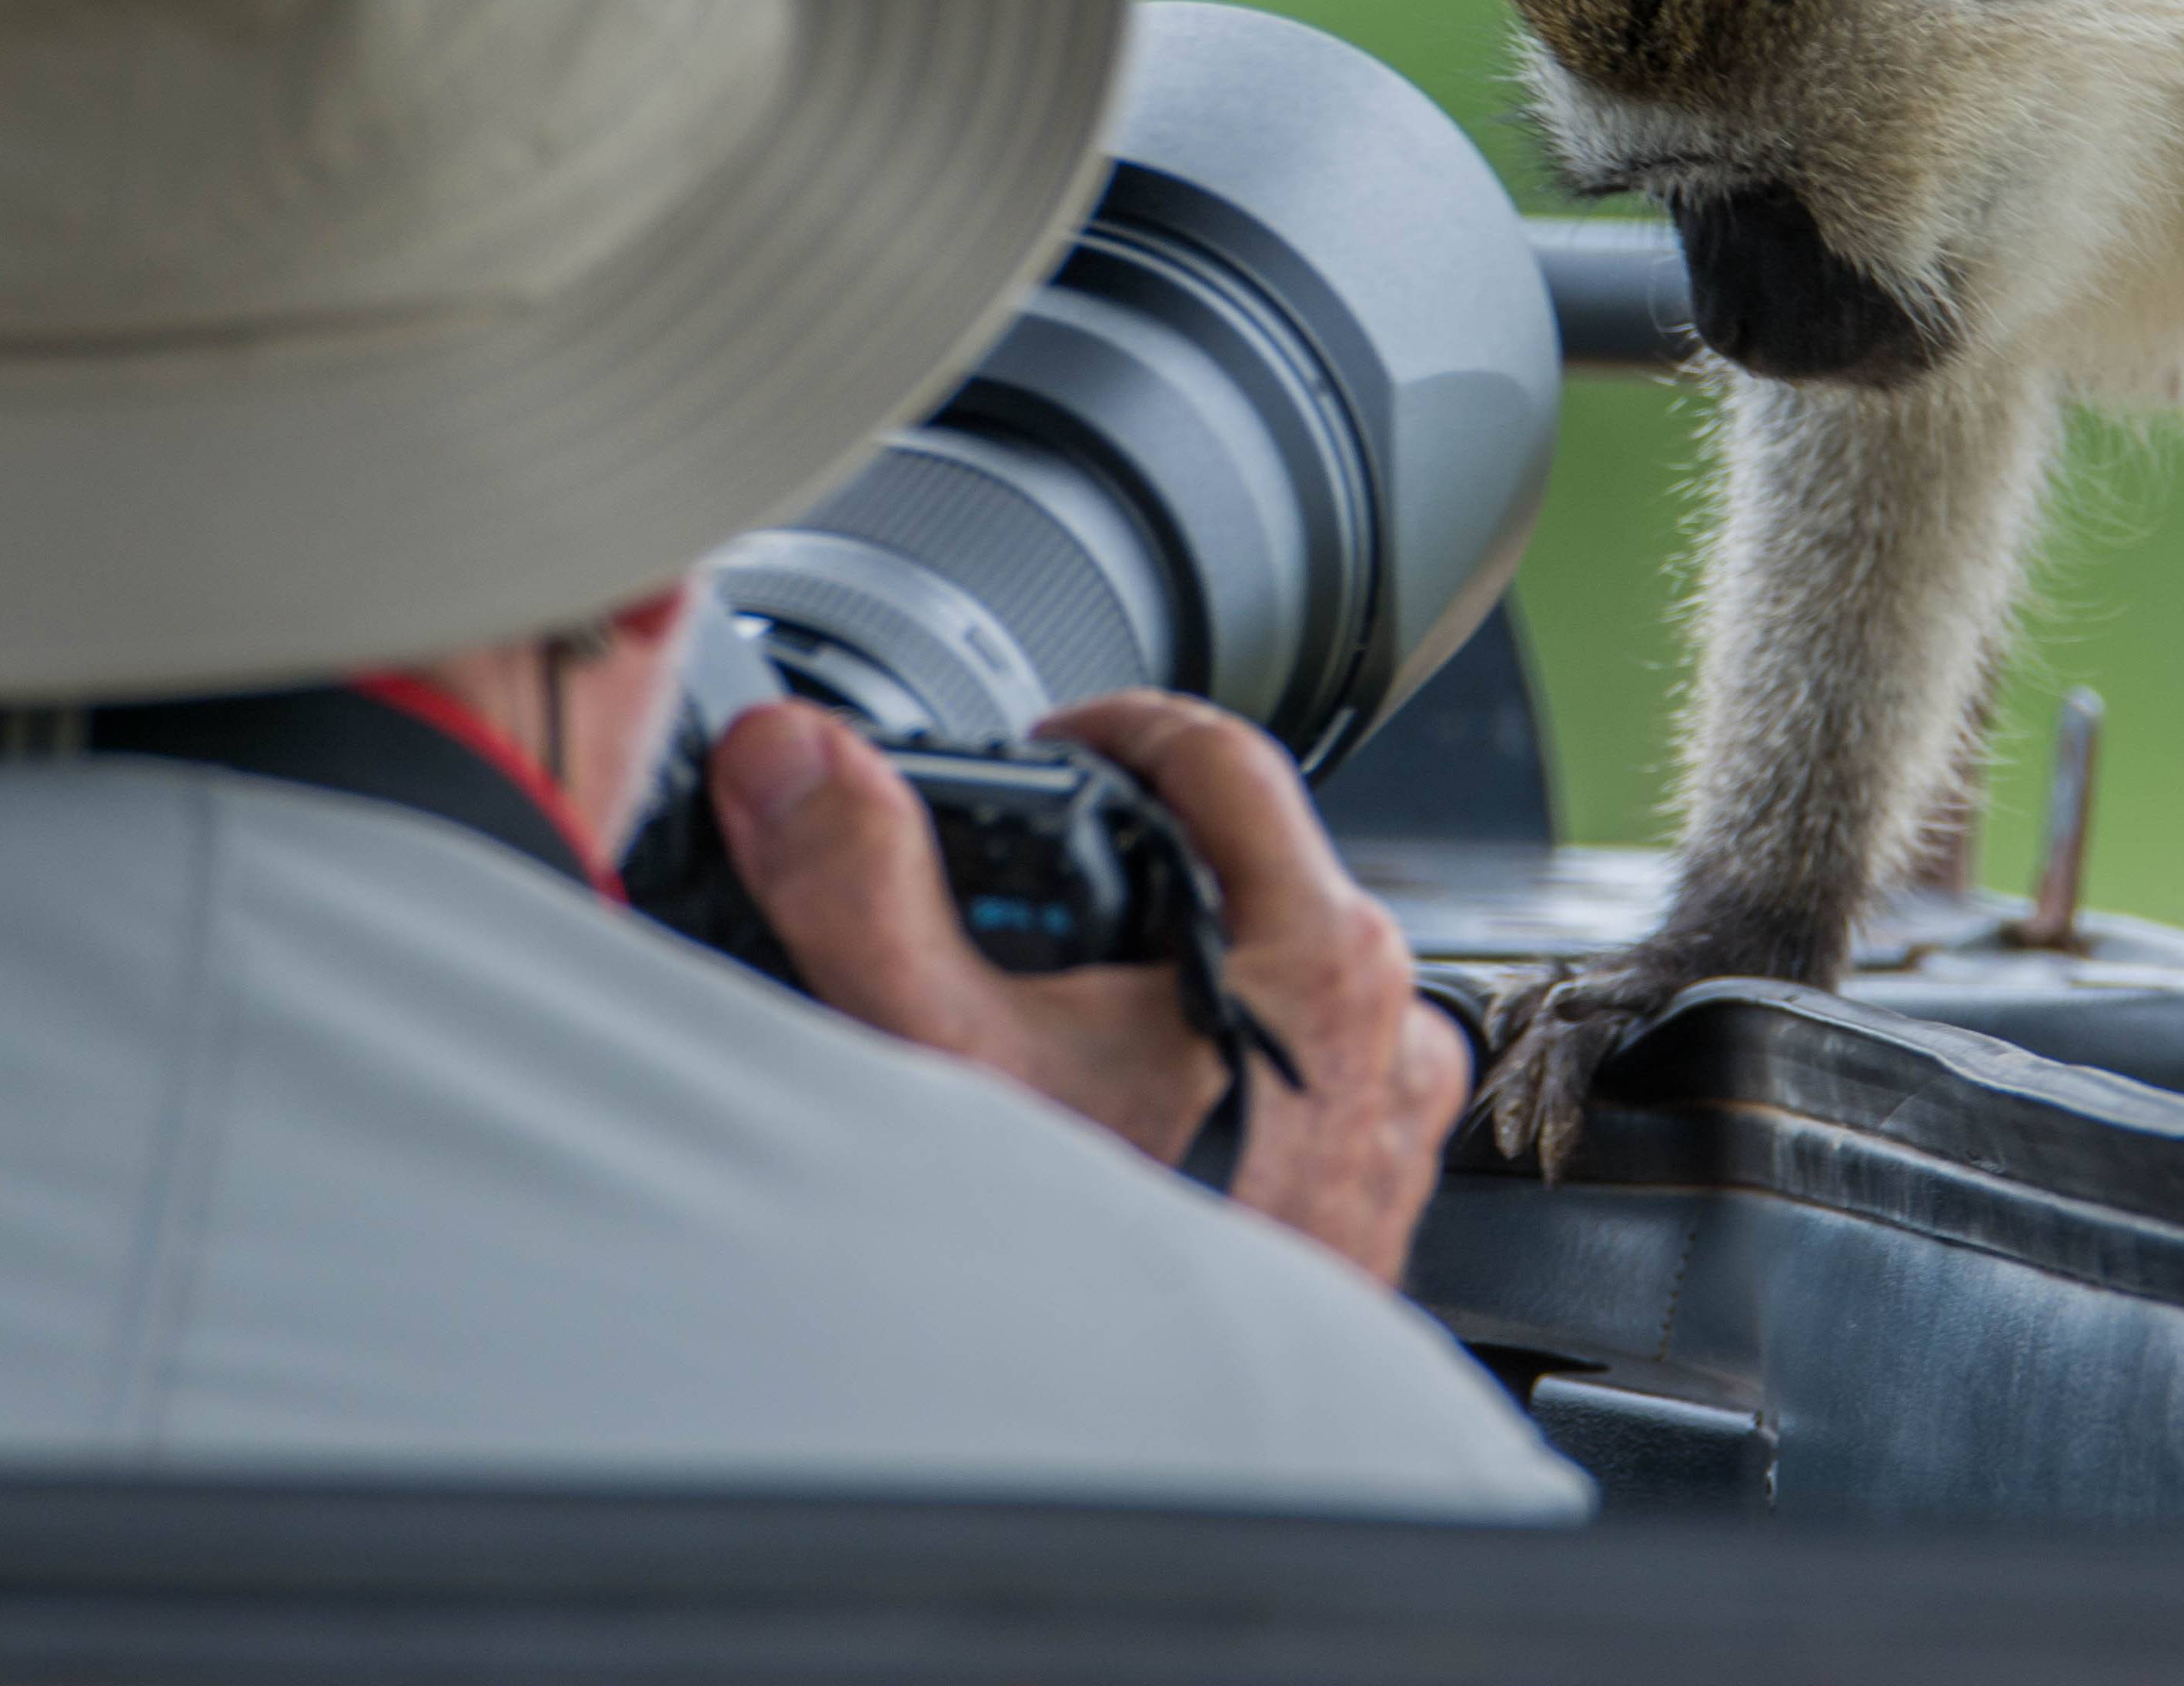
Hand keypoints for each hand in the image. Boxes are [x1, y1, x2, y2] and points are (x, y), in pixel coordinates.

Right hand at [704, 690, 1466, 1283]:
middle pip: (1256, 863)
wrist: (1145, 1453)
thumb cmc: (1079, 1282)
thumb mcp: (941, 1051)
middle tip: (1036, 897)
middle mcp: (1382, 1018)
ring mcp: (1390, 1110)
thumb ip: (857, 885)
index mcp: (1314, 949)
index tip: (1050, 747)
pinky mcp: (1376, 1187)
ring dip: (1184, 969)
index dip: (1115, 729)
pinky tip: (1137, 1110)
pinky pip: (1308, 1073)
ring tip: (1075, 1013)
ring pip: (1283, 973)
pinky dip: (1225, 1065)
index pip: (1224, 755)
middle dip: (1139, 861)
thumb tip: (793, 762)